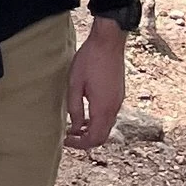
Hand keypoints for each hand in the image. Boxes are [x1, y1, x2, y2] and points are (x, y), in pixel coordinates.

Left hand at [64, 16, 127, 150]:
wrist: (109, 41)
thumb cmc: (90, 60)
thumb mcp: (75, 84)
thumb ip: (75, 109)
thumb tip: (75, 128)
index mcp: (103, 108)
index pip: (94, 139)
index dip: (79, 144)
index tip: (66, 140)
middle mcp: (114, 108)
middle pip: (102, 136)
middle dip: (86, 140)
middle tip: (70, 136)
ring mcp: (119, 100)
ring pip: (107, 126)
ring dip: (92, 130)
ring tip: (76, 125)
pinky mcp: (119, 93)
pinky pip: (110, 115)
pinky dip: (98, 120)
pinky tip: (87, 112)